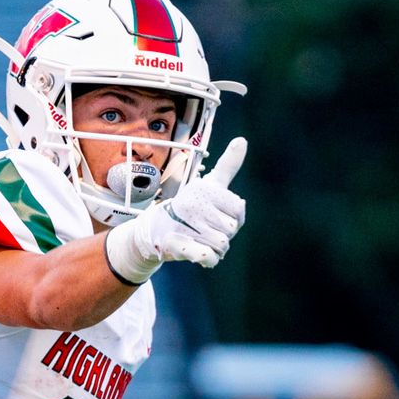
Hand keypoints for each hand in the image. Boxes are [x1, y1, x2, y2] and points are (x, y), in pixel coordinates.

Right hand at [105, 138, 246, 283]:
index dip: (233, 219)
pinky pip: (203, 254)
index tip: (217, 215)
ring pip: (222, 244)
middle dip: (224, 236)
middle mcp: (193, 202)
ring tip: (199, 241)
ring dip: (216, 250)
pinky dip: (207, 257)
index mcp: (204, 188)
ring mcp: (182, 223)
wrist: (155, 231)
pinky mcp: (175, 244)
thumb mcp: (210, 184)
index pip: (239, 210)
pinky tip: (204, 255)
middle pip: (231, 229)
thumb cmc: (190, 207)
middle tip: (205, 230)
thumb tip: (242, 140)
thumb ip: (227, 165)